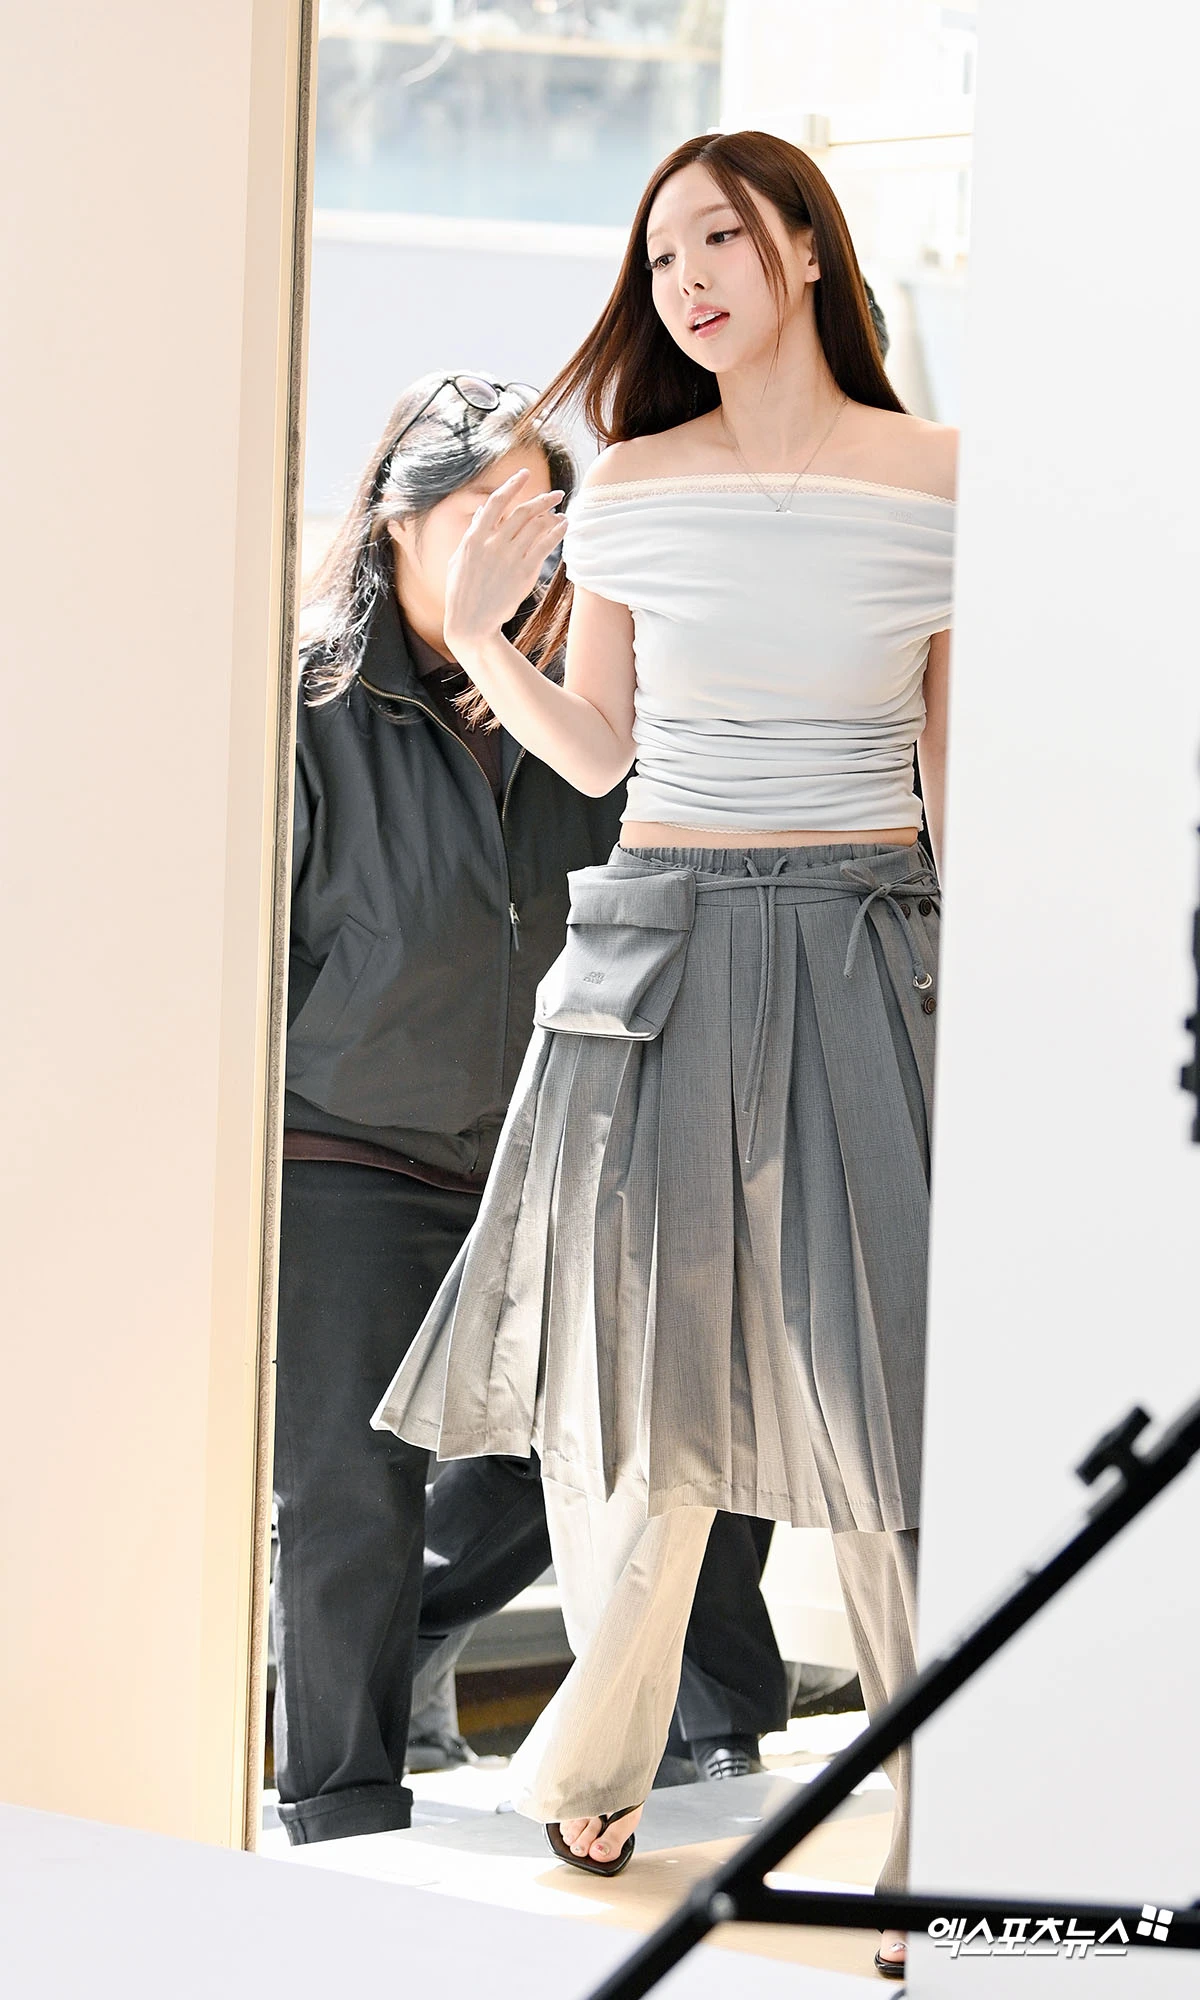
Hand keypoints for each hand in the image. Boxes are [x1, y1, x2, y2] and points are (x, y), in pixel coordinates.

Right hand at [444, 469, 565, 655]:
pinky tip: (564, 525)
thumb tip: (482, 511)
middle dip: (542, 498)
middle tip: (557, 493)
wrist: (471, 622)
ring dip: (552, 514)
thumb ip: (471, 533)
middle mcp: (492, 544)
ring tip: (562, 511)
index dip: (512, 485)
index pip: (496, 502)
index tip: (525, 474)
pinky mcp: (523, 573)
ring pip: (536, 526)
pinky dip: (556, 532)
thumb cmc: (461, 592)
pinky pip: (544, 545)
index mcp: (474, 538)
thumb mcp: (459, 559)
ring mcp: (508, 558)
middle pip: (522, 511)